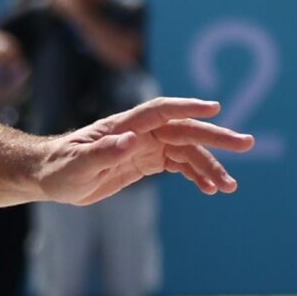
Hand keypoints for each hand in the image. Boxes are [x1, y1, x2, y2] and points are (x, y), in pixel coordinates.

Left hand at [37, 98, 251, 203]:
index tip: (215, 107)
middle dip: (215, 137)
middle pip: (184, 130)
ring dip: (210, 166)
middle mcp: (140, 132)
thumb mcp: (78, 165)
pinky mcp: (147, 161)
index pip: (161, 111)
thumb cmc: (59, 168)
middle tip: (246, 143)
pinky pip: (179, 165)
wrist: (50, 177)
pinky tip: (211, 188)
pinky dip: (197, 175)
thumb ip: (104, 152)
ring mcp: (146, 146)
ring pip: (187, 151)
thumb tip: (131, 141)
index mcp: (125, 125)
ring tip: (228, 187)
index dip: (187, 107)